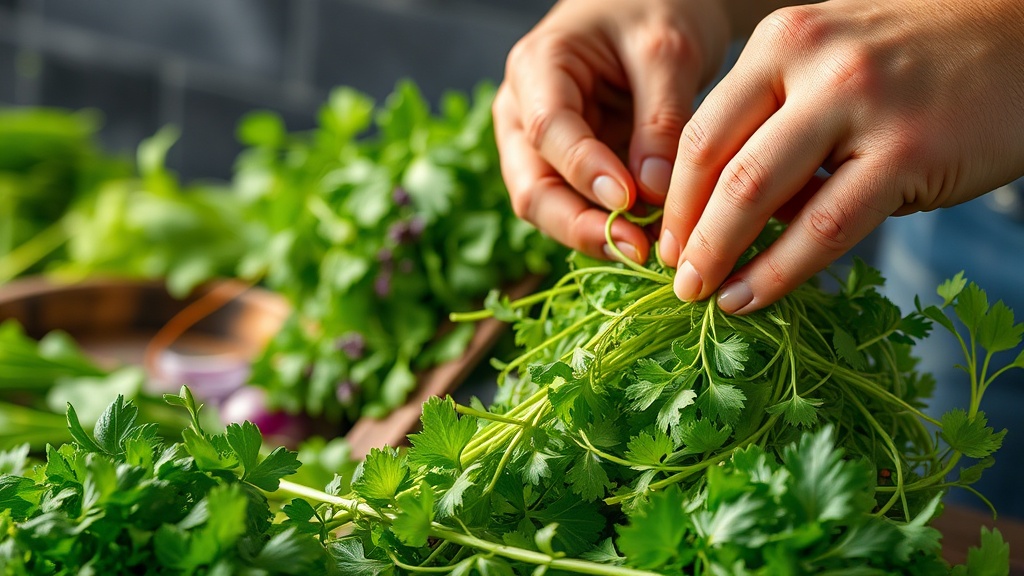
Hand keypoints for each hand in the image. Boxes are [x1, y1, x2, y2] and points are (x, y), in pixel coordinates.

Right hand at [492, 0, 733, 262]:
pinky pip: (577, 210)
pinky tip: (647, 241)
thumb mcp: (668, 50)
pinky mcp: (566, 171)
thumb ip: (661, 119)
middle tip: (638, 249)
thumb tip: (653, 194)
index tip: (630, 201)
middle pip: (532, 187)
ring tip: (648, 250)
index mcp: (537, 68)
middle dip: (580, 224)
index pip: (547, 130)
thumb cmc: (656, 10)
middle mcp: (524, 115)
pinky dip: (608, 229)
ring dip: (595, 235)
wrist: (653, 7)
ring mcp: (539, 149)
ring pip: (550, 209)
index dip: (585, 171)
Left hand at [659, 0, 1023, 313]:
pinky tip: (755, 297)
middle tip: (675, 277)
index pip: (701, 128)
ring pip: (759, 194)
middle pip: (716, 162)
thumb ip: (774, 123)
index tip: (661, 239)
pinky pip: (826, 226)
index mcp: (780, 42)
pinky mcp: (910, 150)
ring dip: (720, 254)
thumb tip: (724, 212)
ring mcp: (861, 104)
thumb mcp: (827, 65)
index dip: (673, 196)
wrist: (1023, 36)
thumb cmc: (915, 63)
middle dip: (685, 231)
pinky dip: (781, 270)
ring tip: (701, 294)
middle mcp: (812, 63)